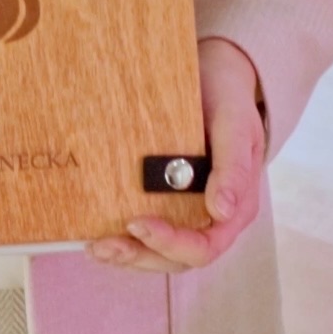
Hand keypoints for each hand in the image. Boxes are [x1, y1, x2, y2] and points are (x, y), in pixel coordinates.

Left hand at [85, 38, 264, 273]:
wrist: (216, 75)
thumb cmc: (229, 99)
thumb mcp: (236, 125)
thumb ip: (233, 167)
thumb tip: (222, 210)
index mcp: (234, 207)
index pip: (205, 245)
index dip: (172, 244)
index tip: (139, 224)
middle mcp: (210, 216)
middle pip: (176, 257)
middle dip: (140, 255)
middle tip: (105, 245)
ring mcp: (187, 210)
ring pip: (158, 251)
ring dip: (128, 254)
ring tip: (96, 247)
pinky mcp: (165, 198)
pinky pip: (147, 230)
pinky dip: (123, 237)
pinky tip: (96, 235)